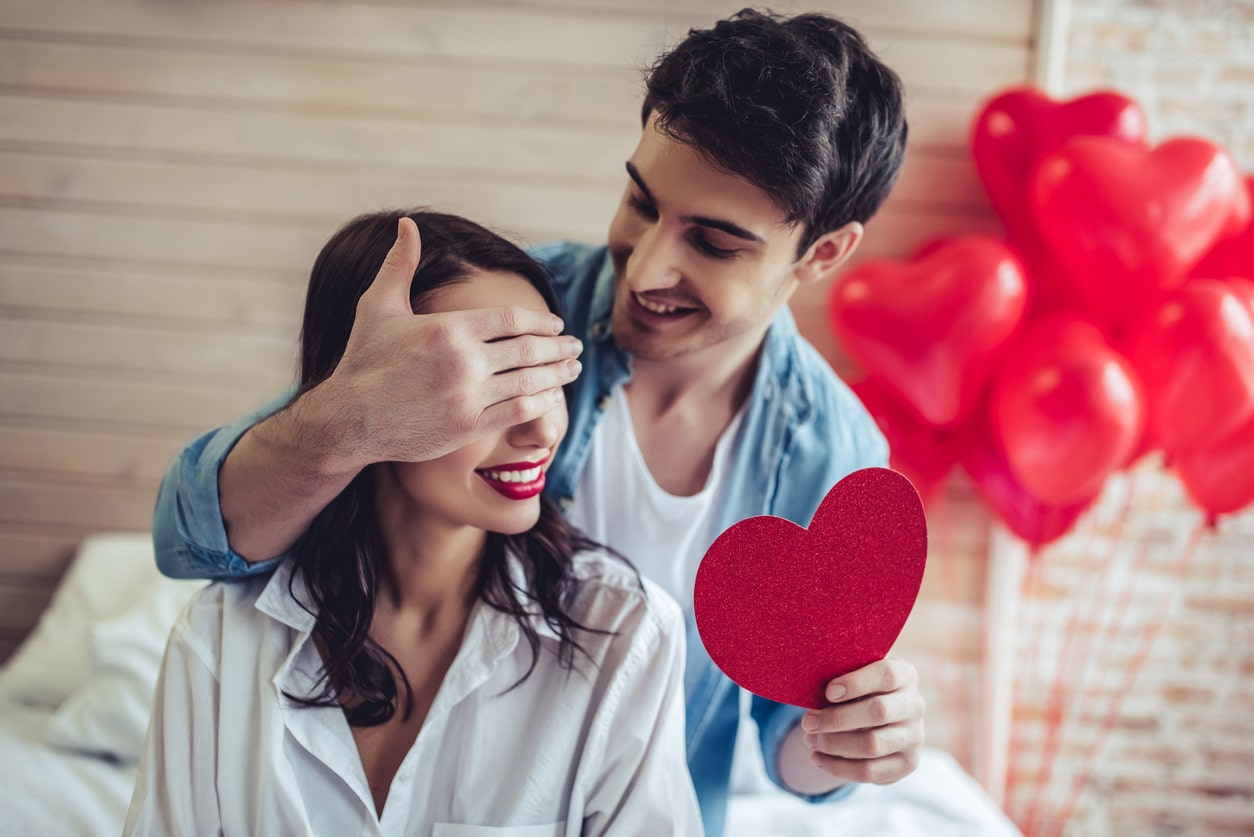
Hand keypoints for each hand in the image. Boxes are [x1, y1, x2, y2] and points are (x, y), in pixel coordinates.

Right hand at [314, 216, 583, 468]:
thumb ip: (399, 264)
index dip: (541, 322)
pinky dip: (539, 402)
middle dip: (558, 347)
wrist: (348, 419)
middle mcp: (463, 362)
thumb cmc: (363, 360)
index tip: (556, 324)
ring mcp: (468, 397)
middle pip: (528, 350)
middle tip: (576, 346)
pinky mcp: (468, 427)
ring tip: (572, 368)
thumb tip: (407, 223)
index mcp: (448, 328)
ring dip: (557, 374)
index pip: (512, 321)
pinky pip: (517, 412)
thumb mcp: (378, 306)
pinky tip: (550, 397)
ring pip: (529, 381)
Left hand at [798, 658, 924, 785]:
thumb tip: (812, 690)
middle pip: (879, 712)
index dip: (856, 683)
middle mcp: (915, 706)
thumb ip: (841, 679)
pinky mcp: (906, 764)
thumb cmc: (856, 691)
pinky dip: (838, 767)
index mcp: (905, 675)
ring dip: (834, 744)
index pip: (887, 675)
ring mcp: (915, 737)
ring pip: (872, 745)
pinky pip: (870, 771)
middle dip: (837, 719)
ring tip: (810, 740)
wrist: (874, 722)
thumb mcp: (853, 678)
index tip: (828, 692)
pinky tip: (817, 758)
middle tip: (807, 723)